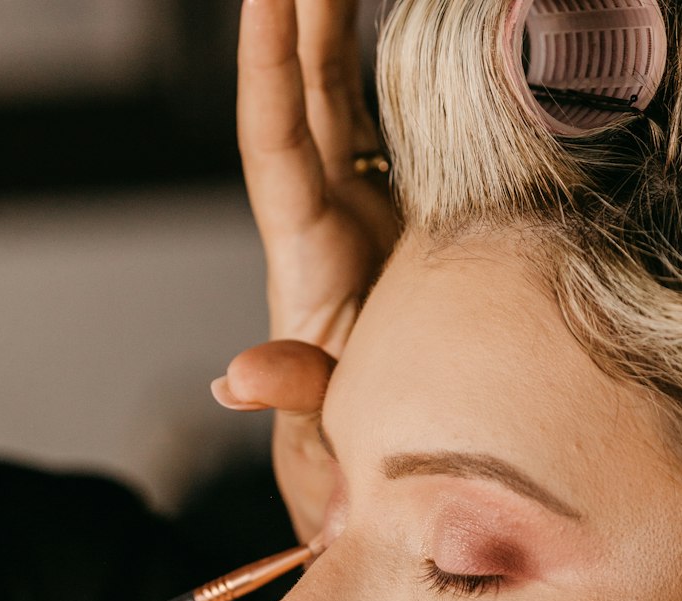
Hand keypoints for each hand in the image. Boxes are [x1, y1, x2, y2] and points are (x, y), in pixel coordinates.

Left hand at [213, 0, 397, 540]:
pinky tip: (445, 34)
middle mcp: (337, 219)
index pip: (274, 143)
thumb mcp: (322, 433)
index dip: (267, 68)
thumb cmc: (347, 459)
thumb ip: (294, 393)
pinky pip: (417, 136)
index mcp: (308, 255)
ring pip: (358, 99)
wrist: (385, 473)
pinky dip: (425, 80)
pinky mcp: (423, 224)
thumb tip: (236, 378)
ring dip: (358, 25)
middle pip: (312, 93)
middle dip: (312, 13)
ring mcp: (378, 215)